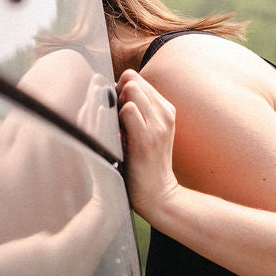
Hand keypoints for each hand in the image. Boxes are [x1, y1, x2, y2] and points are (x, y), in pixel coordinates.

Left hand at [116, 67, 177, 222]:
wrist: (157, 196)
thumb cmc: (144, 166)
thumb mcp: (146, 133)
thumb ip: (135, 111)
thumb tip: (109, 90)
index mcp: (165, 109)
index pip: (136, 79)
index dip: (119, 90)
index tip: (115, 112)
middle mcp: (165, 113)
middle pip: (132, 80)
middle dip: (116, 94)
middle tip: (114, 121)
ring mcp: (158, 125)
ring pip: (130, 89)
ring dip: (115, 104)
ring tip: (115, 128)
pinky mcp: (147, 138)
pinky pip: (126, 109)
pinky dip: (113, 117)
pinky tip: (114, 135)